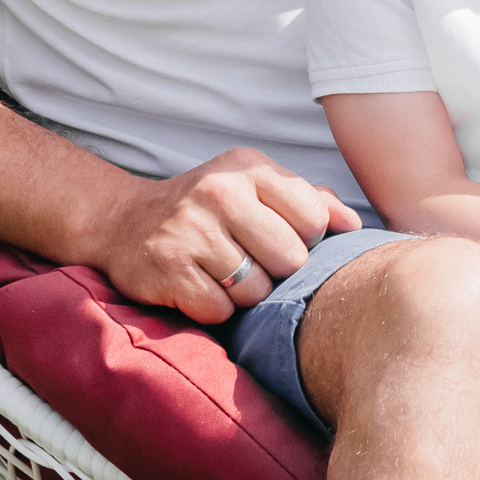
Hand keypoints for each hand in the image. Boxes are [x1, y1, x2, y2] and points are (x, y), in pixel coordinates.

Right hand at [95, 147, 359, 322]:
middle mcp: (219, 193)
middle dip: (275, 270)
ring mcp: (191, 231)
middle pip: (290, 259)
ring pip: (256, 290)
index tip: (281, 238)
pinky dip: (215, 309)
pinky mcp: (168, 270)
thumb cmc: (208, 209)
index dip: (306, 239)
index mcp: (248, 168)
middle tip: (249, 261)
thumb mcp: (255, 187)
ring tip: (222, 273)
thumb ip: (309, 200)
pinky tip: (199, 286)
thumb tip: (355, 225)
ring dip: (244, 293)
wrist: (123, 222)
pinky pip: (220, 311)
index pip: (314, 217)